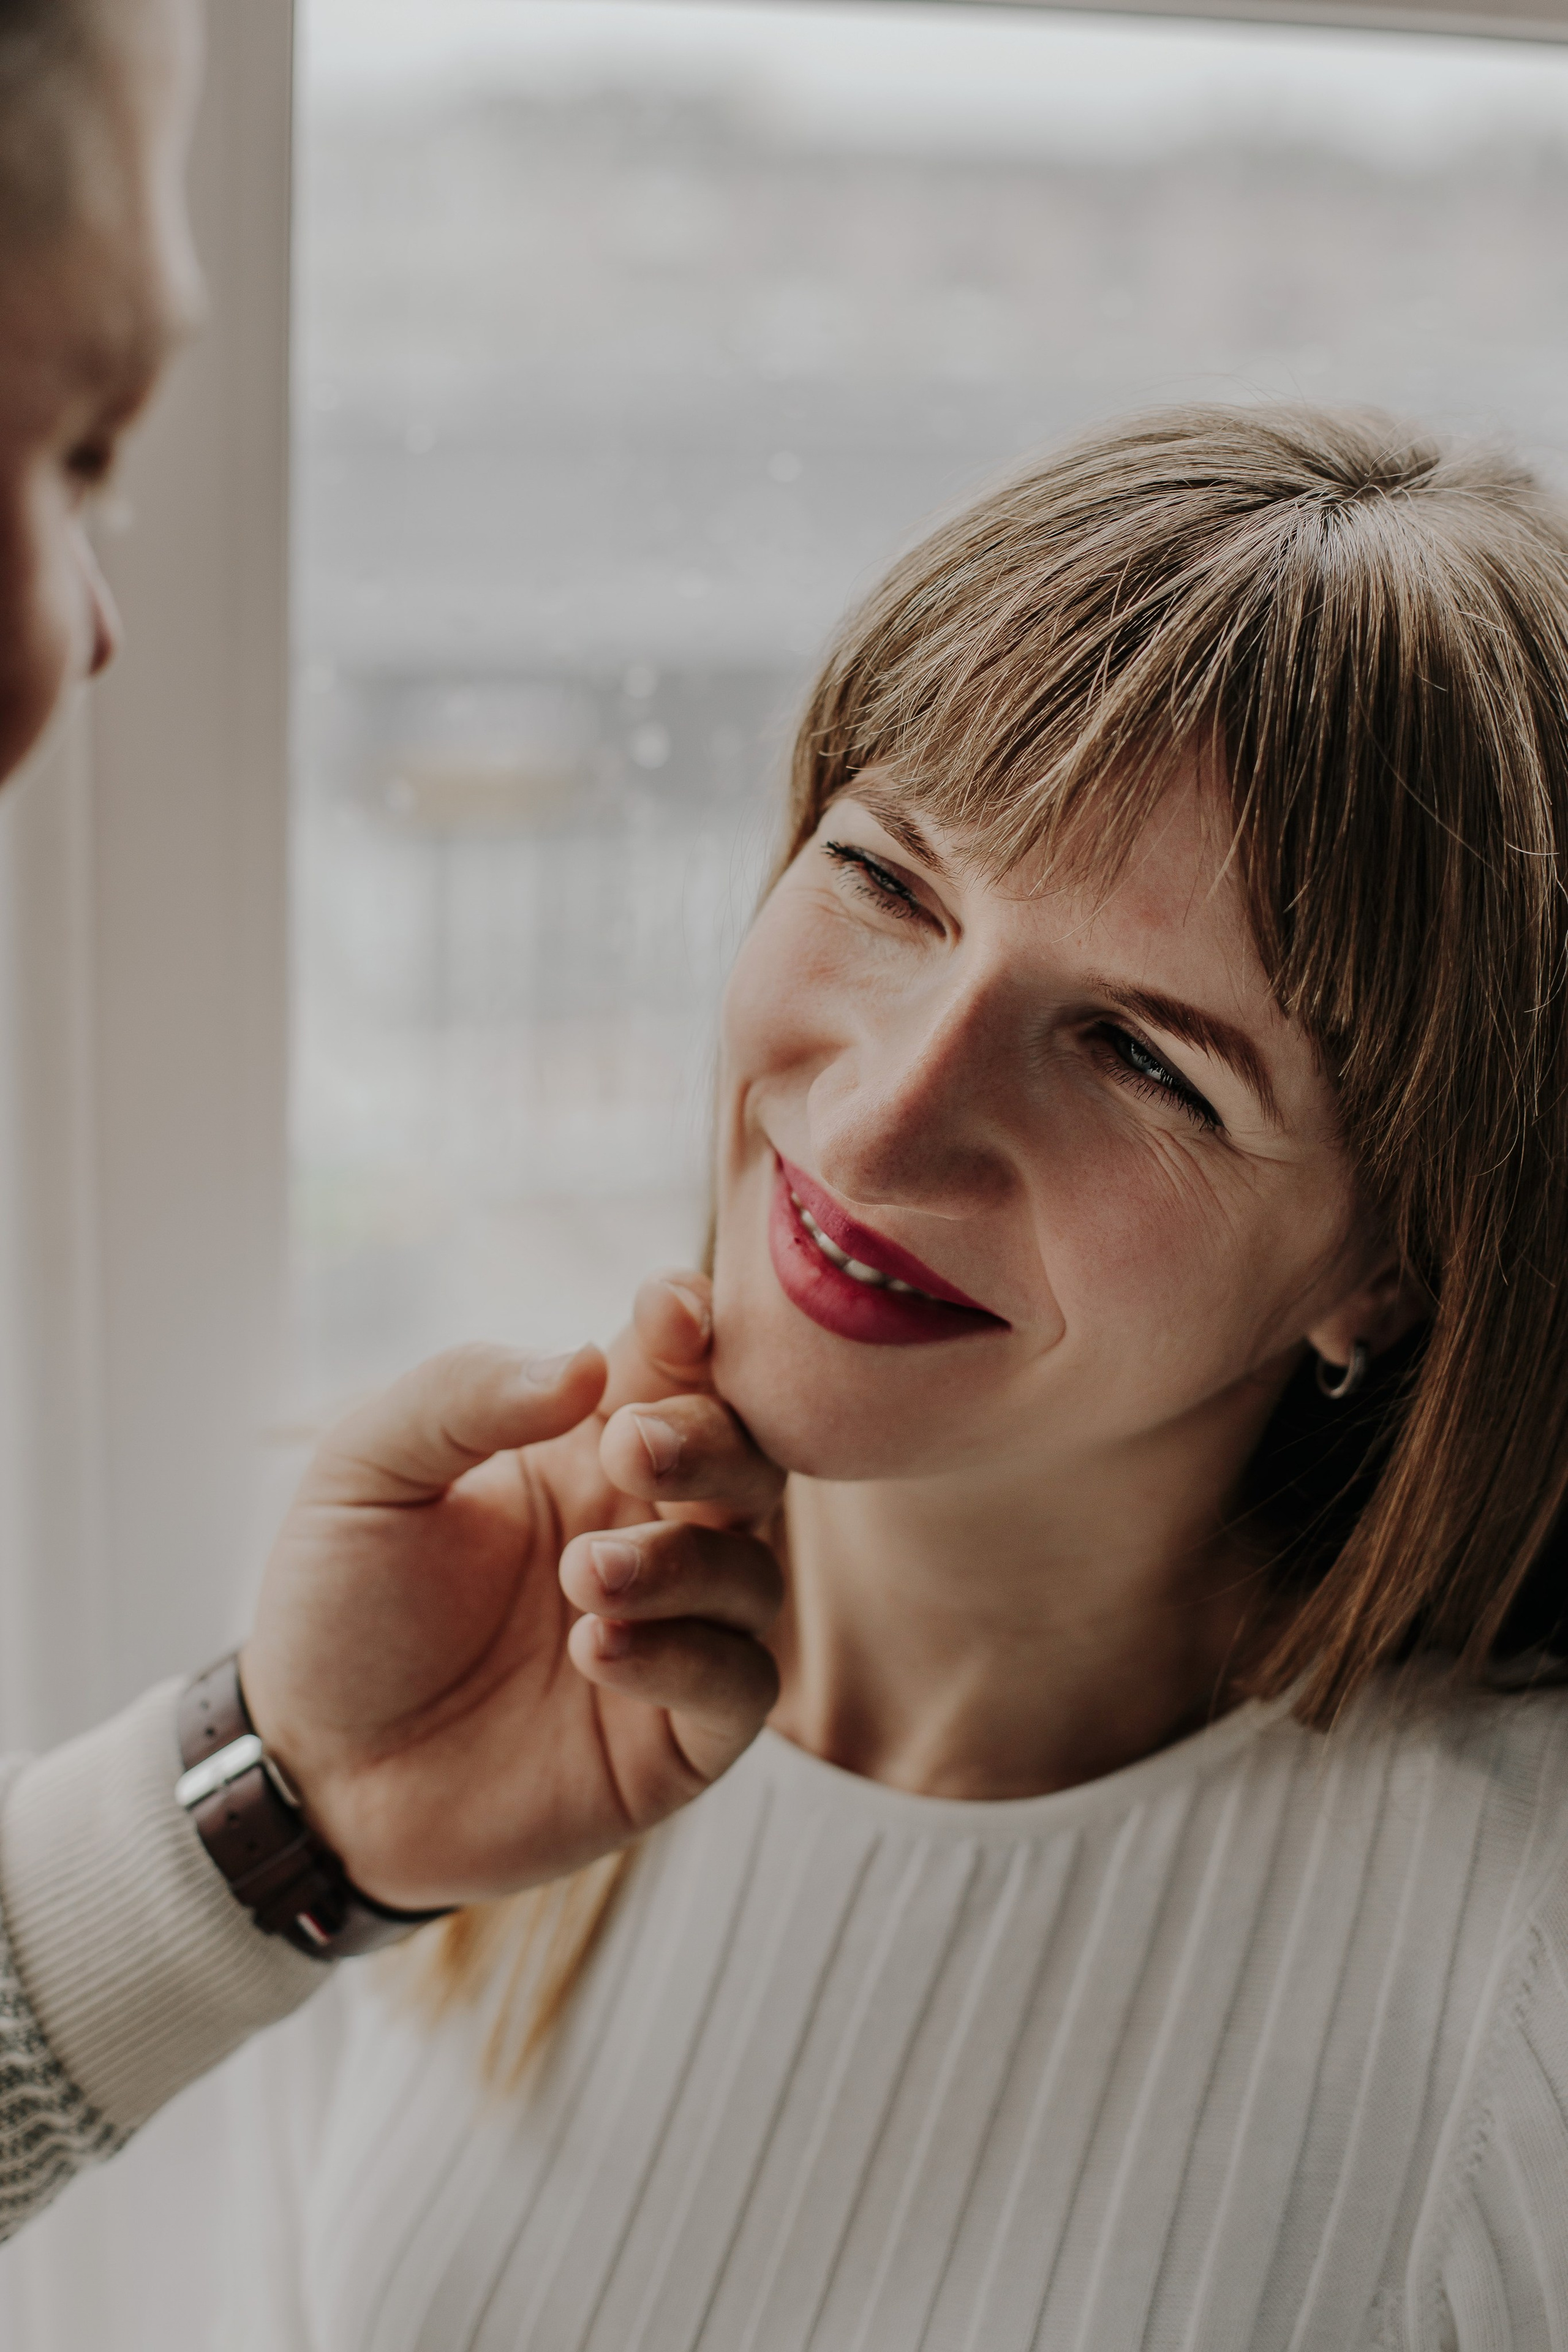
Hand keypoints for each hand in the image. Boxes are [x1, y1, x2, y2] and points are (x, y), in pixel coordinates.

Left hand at [239, 1273, 784, 1908]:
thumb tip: (588, 1362)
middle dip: (706, 1441)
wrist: (311, 1777)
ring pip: (753, 1570)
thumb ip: (463, 1395)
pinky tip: (595, 1652)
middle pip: (746, 1455)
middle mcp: (643, 1529)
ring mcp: (670, 1633)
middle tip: (629, 1452)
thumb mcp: (364, 1472)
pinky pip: (741, 1685)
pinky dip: (688, 1658)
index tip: (666, 1314)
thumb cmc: (339, 1609)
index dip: (694, 1325)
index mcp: (582, 1447)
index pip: (679, 1363)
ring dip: (683, 1561)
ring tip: (585, 1578)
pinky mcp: (676, 1739)